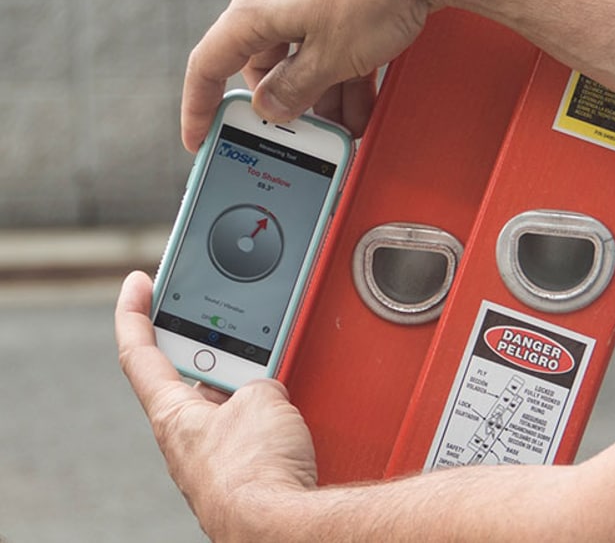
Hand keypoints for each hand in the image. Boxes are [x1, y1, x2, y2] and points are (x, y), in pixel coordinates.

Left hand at [115, 272, 317, 539]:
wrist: (280, 528)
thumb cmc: (256, 472)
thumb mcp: (261, 397)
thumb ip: (256, 381)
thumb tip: (266, 393)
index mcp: (172, 414)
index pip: (139, 353)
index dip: (134, 312)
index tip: (137, 284)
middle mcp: (188, 439)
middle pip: (192, 375)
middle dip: (219, 351)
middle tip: (237, 330)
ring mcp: (216, 459)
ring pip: (229, 404)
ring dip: (251, 385)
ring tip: (278, 377)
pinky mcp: (244, 477)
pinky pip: (253, 431)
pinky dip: (269, 415)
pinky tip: (292, 416)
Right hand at [181, 0, 481, 152]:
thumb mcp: (330, 60)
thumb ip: (294, 90)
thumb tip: (269, 107)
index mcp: (256, 6)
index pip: (209, 62)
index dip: (199, 106)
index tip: (200, 137)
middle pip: (263, 59)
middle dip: (285, 101)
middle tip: (304, 133)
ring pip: (304, 50)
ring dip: (322, 91)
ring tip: (348, 123)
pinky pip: (331, 33)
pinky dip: (343, 67)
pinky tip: (364, 95)